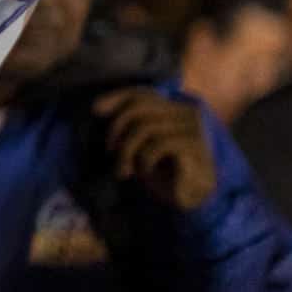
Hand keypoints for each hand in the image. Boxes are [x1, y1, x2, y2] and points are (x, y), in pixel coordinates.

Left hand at [93, 89, 217, 210]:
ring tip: (123, 171)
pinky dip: (143, 160)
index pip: (142, 94)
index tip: (95, 110)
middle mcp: (187, 112)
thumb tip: (96, 106)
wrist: (192, 197)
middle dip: (117, 130)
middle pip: (139, 108)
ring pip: (145, 128)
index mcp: (175, 107)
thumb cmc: (164, 170)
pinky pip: (159, 145)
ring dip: (126, 151)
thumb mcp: (140, 144)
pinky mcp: (196, 146)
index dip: (117, 98)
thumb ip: (126, 125)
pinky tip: (144, 172)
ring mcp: (193, 128)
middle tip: (111, 152)